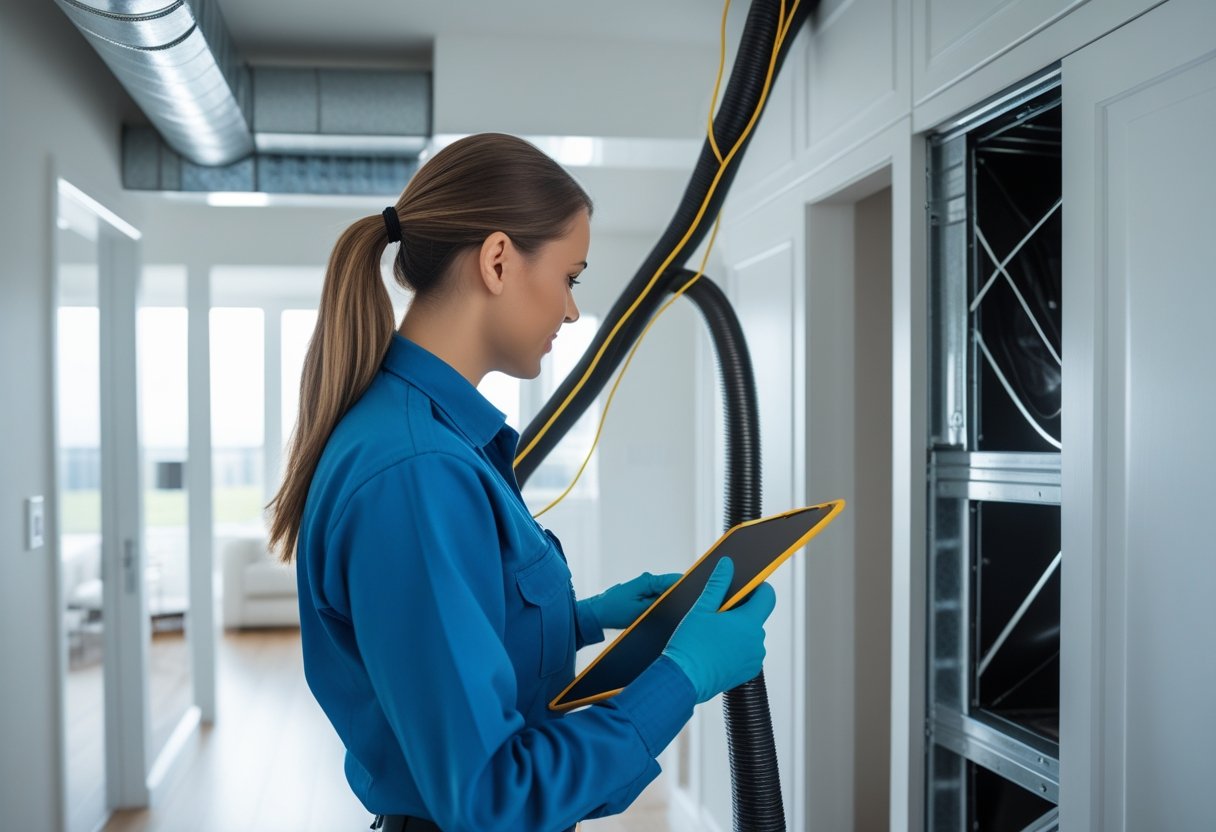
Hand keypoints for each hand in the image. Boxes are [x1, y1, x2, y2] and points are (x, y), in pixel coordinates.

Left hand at [581, 571, 680, 629]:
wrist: (596, 614)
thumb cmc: (615, 611)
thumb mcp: (640, 611)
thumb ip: (660, 604)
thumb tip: (677, 600)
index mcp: (648, 581)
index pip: (675, 580)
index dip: (689, 586)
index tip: (699, 594)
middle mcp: (648, 581)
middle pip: (672, 586)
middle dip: (681, 596)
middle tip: (690, 609)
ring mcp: (644, 587)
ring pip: (665, 593)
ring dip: (671, 602)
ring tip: (678, 614)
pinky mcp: (641, 595)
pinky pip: (657, 598)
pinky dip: (662, 605)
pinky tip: (664, 614)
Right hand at [661, 557, 776, 703]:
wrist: (683, 680)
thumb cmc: (690, 645)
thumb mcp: (701, 609)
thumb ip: (718, 584)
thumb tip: (727, 564)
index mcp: (749, 622)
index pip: (767, 595)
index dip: (758, 588)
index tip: (745, 588)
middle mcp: (757, 641)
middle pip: (756, 616)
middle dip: (741, 611)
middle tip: (718, 613)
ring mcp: (754, 658)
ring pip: (751, 635)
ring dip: (738, 631)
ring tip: (714, 635)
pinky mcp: (748, 672)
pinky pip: (748, 653)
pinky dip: (737, 648)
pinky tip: (716, 650)